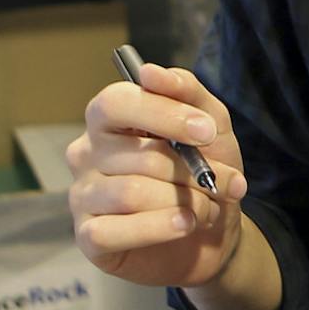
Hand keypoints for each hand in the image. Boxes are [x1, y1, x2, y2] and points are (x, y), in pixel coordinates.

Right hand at [67, 58, 250, 290]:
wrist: (214, 231)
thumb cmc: (203, 169)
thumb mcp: (210, 123)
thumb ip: (185, 91)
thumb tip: (149, 72)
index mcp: (109, 118)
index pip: (116, 103)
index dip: (163, 114)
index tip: (206, 131)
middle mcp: (86, 152)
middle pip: (136, 154)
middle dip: (192, 170)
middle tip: (226, 182)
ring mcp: (82, 195)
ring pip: (130, 194)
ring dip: (183, 202)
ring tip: (208, 207)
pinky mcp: (89, 237)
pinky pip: (114, 230)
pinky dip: (160, 227)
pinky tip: (185, 224)